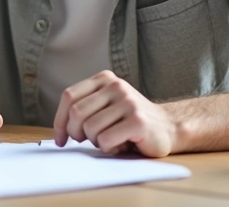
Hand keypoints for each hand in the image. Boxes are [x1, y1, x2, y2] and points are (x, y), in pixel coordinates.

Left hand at [52, 70, 177, 156]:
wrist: (168, 128)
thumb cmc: (129, 122)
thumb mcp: (105, 107)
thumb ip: (85, 108)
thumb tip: (60, 130)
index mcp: (104, 79)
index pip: (69, 96)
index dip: (60, 120)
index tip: (60, 139)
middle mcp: (116, 86)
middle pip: (77, 113)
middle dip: (76, 133)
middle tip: (86, 141)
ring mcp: (128, 102)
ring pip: (90, 128)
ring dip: (95, 142)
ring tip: (109, 140)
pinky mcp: (138, 121)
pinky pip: (106, 139)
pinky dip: (108, 148)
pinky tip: (120, 145)